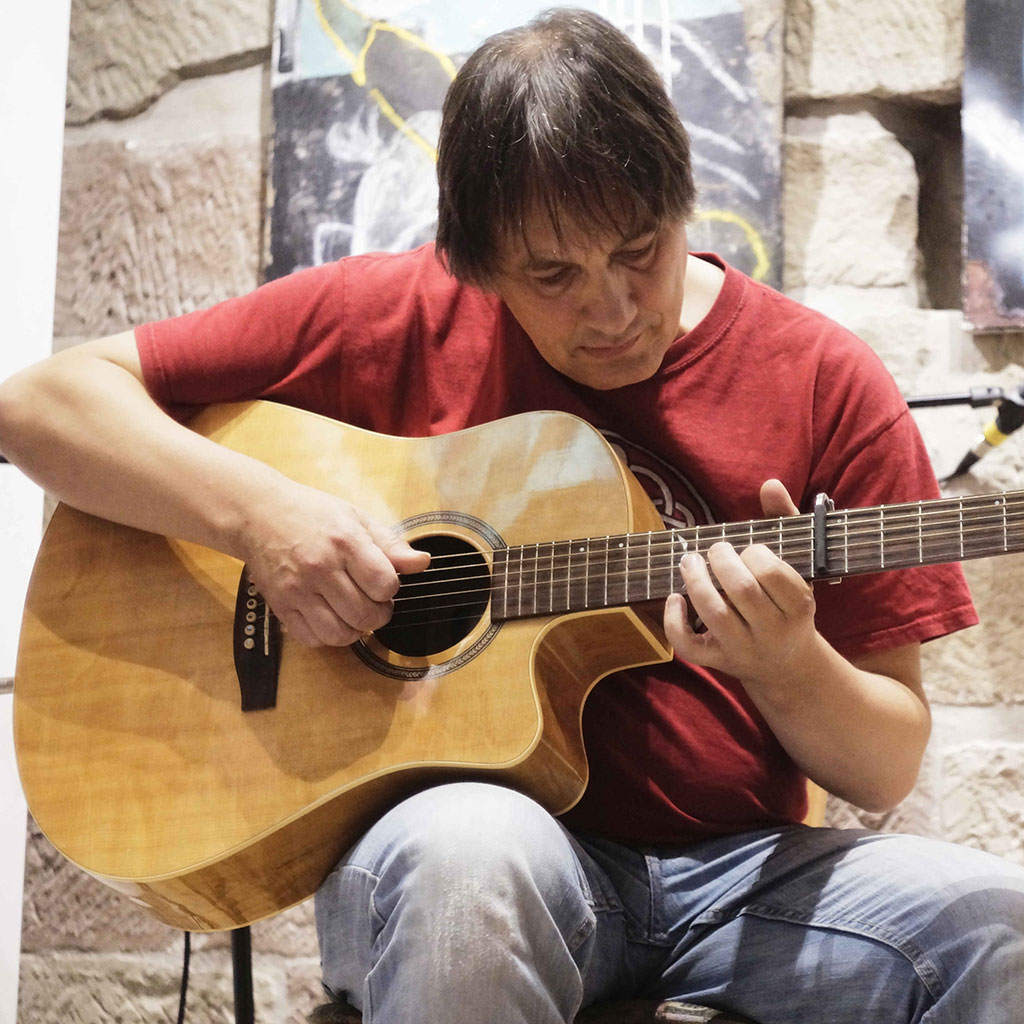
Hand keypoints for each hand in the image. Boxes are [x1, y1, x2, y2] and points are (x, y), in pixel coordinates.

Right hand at [240, 481, 429, 646]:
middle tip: (373, 602)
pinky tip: (330, 617)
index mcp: (345, 542)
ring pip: (340, 634)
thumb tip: (422, 563)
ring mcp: (298, 590)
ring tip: (353, 612)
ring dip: (355, 629)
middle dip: (379, 613)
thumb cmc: (312, 514)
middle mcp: (320, 568)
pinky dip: (327, 636)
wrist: (258, 514)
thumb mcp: (356, 518)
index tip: (383, 582)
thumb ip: (391, 544)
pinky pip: (312, 640)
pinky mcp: (280, 606)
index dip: (391, 589)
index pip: (384, 585)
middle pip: (366, 614)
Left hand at [663, 479, 821, 686]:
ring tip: (689, 561)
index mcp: (798, 607)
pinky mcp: (717, 662)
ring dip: (695, 581)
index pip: (773, 574)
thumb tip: (769, 484)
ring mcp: (743, 649)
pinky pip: (690, 647)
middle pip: (742, 591)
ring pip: (714, 614)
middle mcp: (773, 631)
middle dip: (721, 562)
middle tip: (715, 550)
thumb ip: (784, 521)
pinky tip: (675, 599)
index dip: (754, 554)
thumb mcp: (796, 565)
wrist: (788, 665)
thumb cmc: (787, 604)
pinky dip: (674, 621)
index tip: (746, 550)